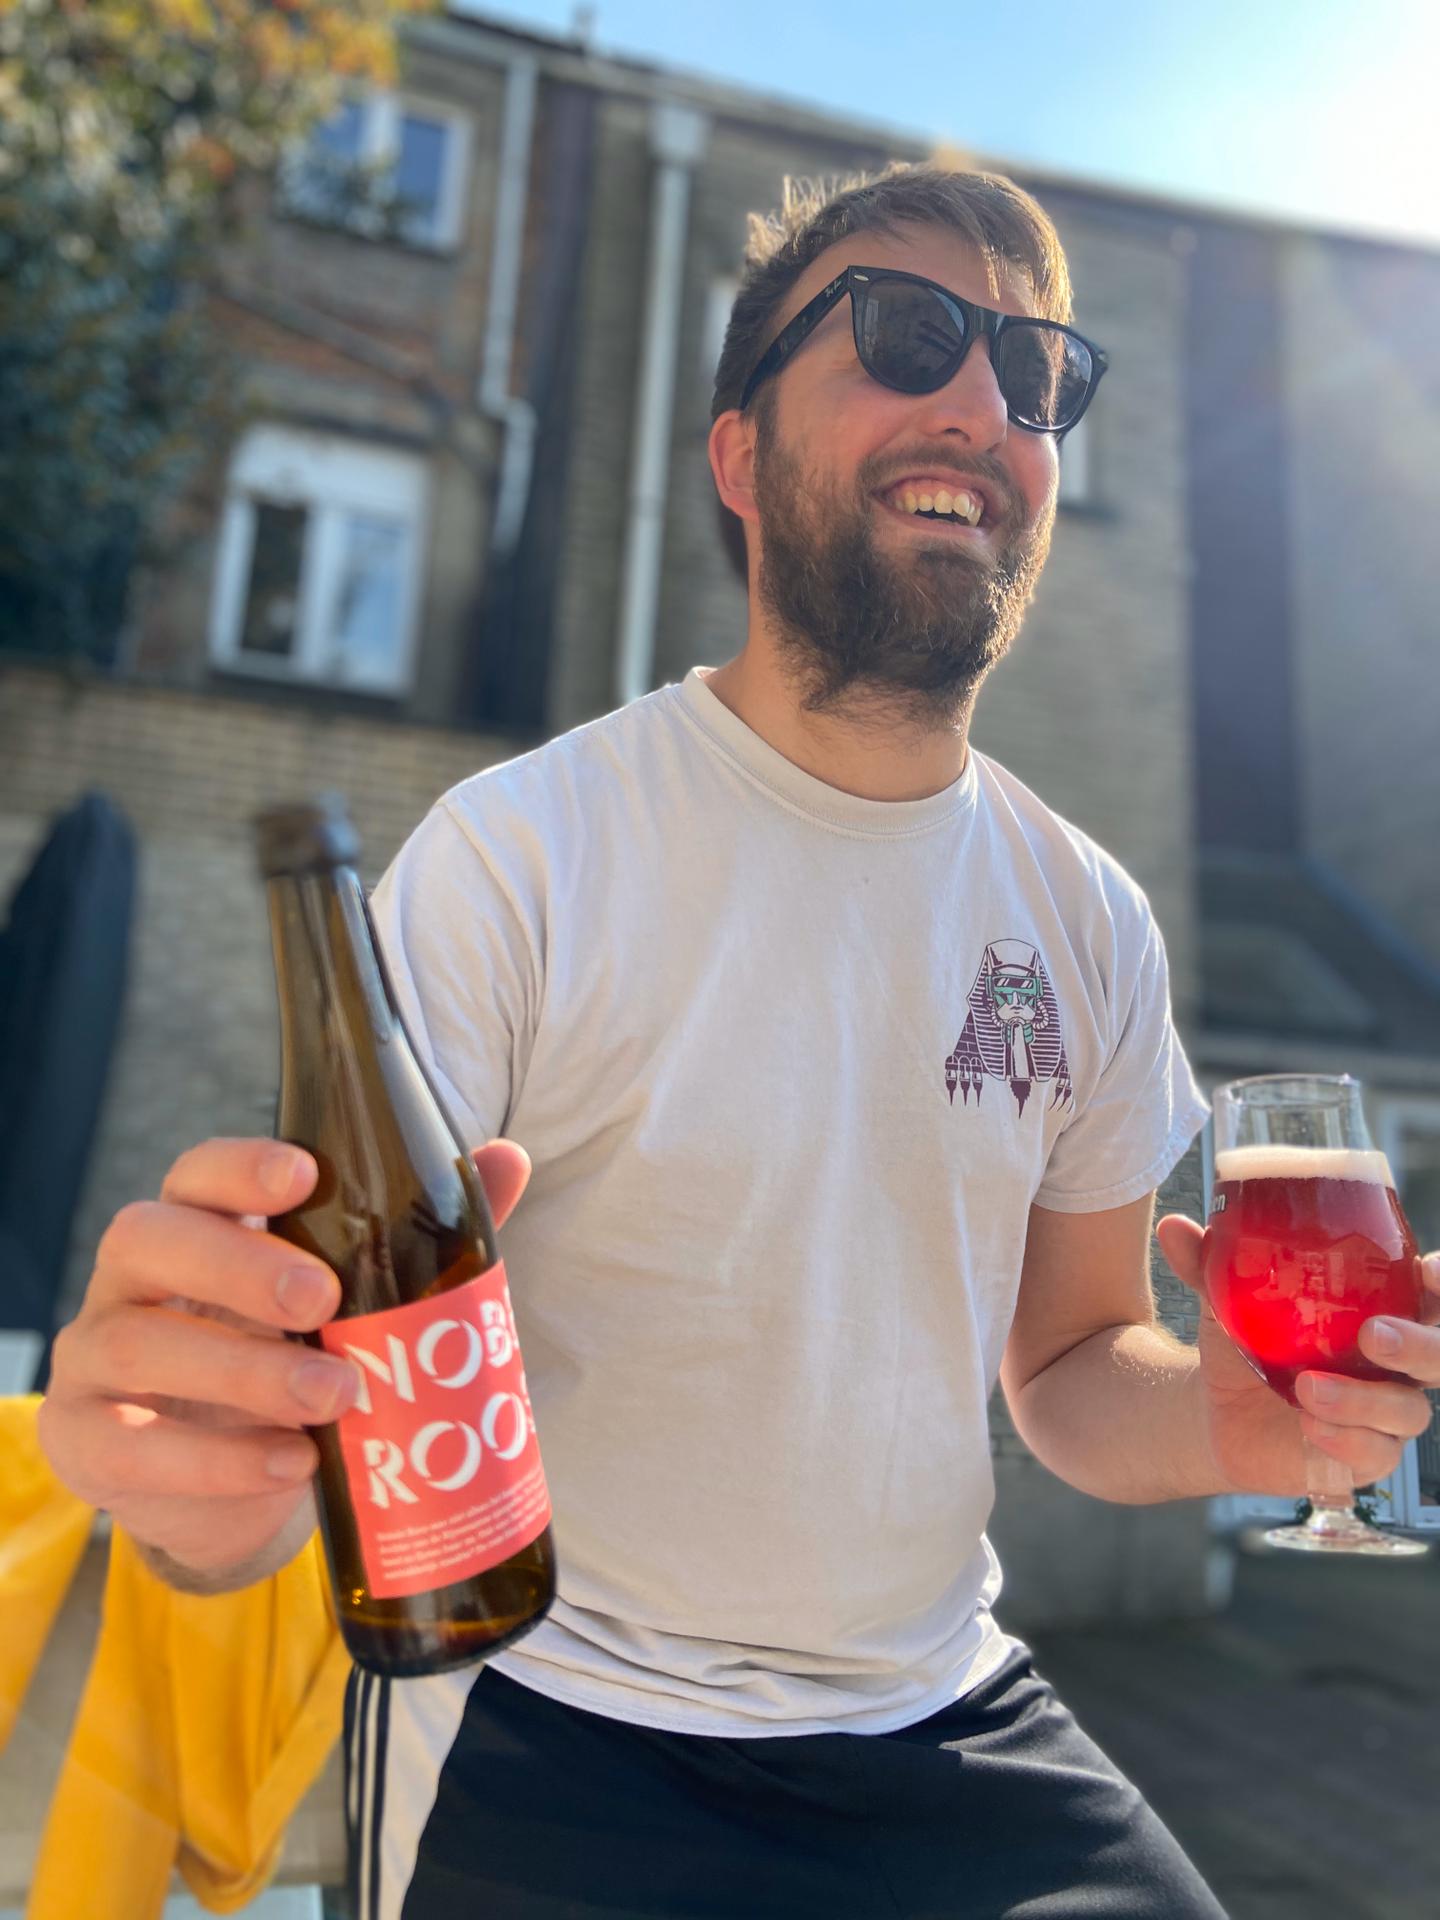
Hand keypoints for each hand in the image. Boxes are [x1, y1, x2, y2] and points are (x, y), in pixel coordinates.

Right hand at [39, 1136, 531, 1579]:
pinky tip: (290, 1464)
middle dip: (236, 1264)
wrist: (237, 1489)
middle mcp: (130, 1280)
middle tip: (321, 1299)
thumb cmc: (294, 1362)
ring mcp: (94, 1360)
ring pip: (140, 1342)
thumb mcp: (354, 1300)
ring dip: (243, 1371)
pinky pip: (132, 1444)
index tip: (303, 1175)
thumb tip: (508, 1159)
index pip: (195, 1173)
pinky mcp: (85, 1444)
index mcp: (194, 1227)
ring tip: (334, 1398)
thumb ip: (417, 1230)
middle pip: (147, 1236)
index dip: (239, 1167)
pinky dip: (217, 1461)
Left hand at [1156, 1215, 1439, 1495]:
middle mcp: (1397, 1361)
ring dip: (1363, 1401)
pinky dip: (1347, 1440)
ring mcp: (1387, 1410)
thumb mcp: (1225, 1300)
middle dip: (1422, 1346)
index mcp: (1382, 1308)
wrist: (1217, 1408)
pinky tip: (1310, 1427)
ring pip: (1409, 1410)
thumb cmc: (1245, 1338)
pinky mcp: (1368, 1454)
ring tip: (1307, 1390)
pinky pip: (1378, 1453)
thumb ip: (1207, 1264)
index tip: (1431, 1271)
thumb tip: (1175, 1227)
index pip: (1435, 1295)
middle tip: (1374, 1335)